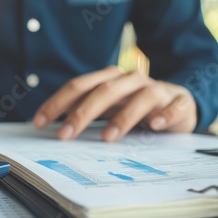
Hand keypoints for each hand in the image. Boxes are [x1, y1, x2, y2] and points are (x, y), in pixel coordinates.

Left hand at [33, 66, 196, 141]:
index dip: (57, 103)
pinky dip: (165, 115)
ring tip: (107, 138)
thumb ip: (85, 112)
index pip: (77, 87)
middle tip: (64, 135)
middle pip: (103, 91)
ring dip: (122, 118)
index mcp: (108, 79)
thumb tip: (54, 128)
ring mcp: (156, 89)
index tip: (39, 122)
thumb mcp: (107, 108)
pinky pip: (174, 107)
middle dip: (81, 113)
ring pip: (139, 97)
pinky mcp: (178, 102)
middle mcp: (130, 80)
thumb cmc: (134, 107)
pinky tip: (156, 125)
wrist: (178, 102)